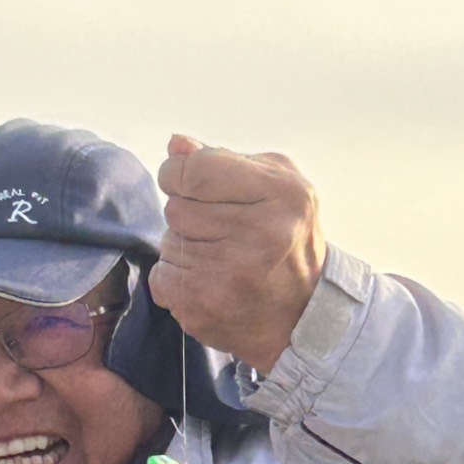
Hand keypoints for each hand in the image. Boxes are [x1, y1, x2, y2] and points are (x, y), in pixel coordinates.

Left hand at [148, 134, 326, 374]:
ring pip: (168, 241)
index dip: (178, 172)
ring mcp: (229, 275)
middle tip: (218, 232)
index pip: (195, 170)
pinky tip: (208, 282)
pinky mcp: (203, 307)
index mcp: (282, 195)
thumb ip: (225, 160)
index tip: (186, 182)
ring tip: (219, 259)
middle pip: (176, 207)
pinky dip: (176, 278)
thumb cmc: (286, 240)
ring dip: (184, 247)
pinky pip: (161, 276)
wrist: (302, 317)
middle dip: (187, 214)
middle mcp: (259, 235)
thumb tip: (175, 146)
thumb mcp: (277, 187)